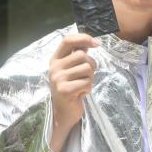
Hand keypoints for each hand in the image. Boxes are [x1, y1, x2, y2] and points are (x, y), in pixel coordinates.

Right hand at [48, 33, 98, 151]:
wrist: (63, 112)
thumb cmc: (71, 89)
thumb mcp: (72, 70)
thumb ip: (77, 56)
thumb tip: (90, 42)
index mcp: (55, 59)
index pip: (67, 40)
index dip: (83, 38)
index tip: (97, 44)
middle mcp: (54, 67)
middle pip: (83, 55)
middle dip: (91, 65)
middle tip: (86, 77)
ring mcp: (58, 78)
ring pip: (87, 69)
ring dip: (90, 78)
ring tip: (82, 86)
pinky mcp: (64, 90)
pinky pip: (87, 82)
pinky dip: (88, 88)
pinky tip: (81, 94)